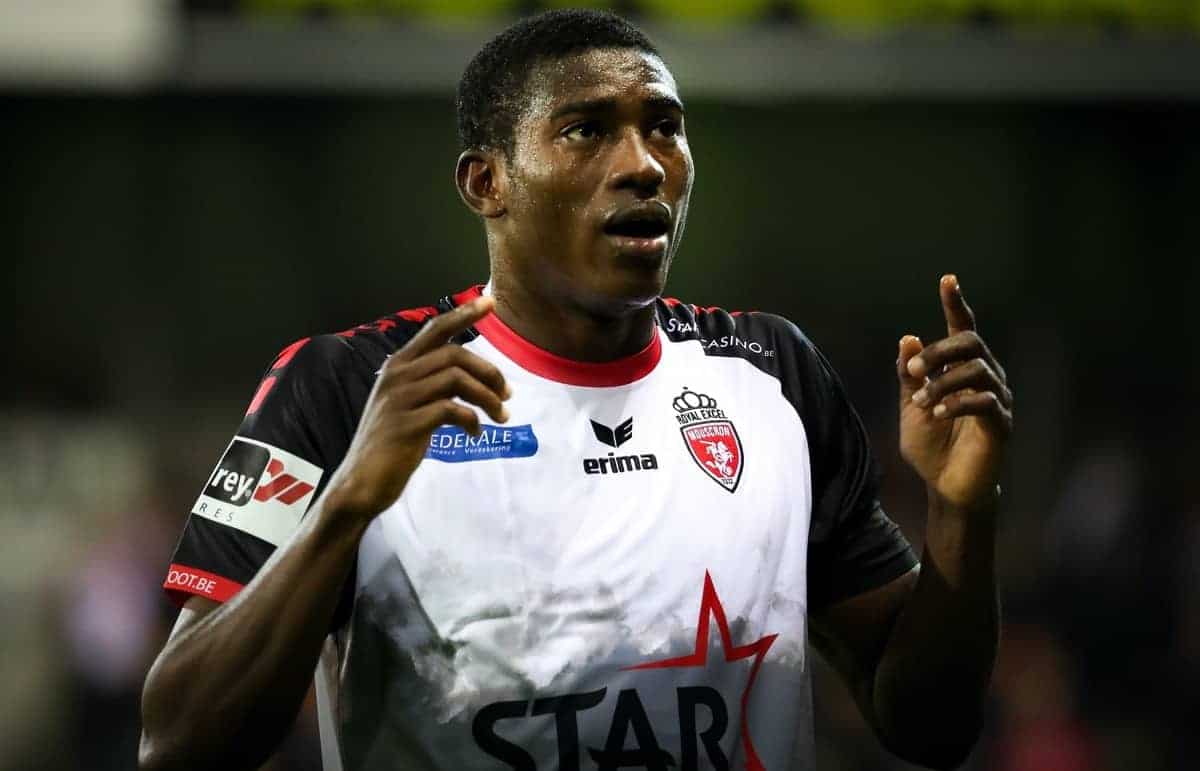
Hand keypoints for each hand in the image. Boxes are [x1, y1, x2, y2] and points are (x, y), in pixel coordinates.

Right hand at [323, 296, 510, 524]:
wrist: (361, 481)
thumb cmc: (389, 443)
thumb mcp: (406, 404)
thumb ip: (429, 383)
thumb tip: (468, 375)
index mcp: (397, 366)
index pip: (435, 329)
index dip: (464, 313)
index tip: (489, 302)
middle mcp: (397, 375)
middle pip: (456, 355)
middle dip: (489, 372)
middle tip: (507, 394)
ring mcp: (401, 399)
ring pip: (458, 380)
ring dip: (488, 398)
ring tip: (500, 416)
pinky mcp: (408, 425)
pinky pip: (453, 411)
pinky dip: (472, 421)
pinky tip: (475, 434)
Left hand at [897, 275, 1012, 511]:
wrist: (944, 485)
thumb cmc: (931, 445)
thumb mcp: (910, 406)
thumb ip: (909, 375)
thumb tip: (908, 338)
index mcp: (961, 369)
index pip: (961, 329)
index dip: (955, 304)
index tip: (947, 280)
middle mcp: (984, 377)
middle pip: (970, 342)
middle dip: (939, 351)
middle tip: (914, 370)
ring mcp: (997, 399)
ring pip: (977, 369)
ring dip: (944, 382)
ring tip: (923, 402)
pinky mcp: (1001, 424)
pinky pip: (985, 401)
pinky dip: (959, 402)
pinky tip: (939, 413)